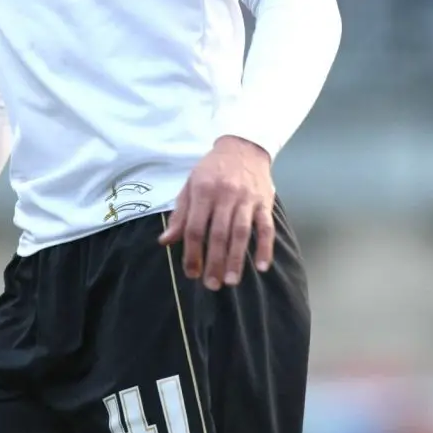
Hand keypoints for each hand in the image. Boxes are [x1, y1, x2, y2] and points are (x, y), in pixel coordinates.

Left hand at [159, 136, 274, 290]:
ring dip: (237, 259)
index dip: (192, 252)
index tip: (191, 273)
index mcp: (203, 191)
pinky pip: (266, 227)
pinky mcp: (264, 202)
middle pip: (218, 233)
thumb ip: (180, 214)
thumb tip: (165, 241)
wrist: (243, 146)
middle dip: (214, 262)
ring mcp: (247, 199)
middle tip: (211, 285)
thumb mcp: (190, 185)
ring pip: (241, 233)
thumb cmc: (212, 169)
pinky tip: (262, 266)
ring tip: (231, 281)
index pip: (195, 227)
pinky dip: (265, 247)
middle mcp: (225, 195)